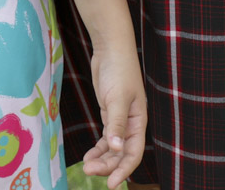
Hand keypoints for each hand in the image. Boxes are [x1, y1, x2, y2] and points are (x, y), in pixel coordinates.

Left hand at [80, 43, 146, 187]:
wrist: (111, 48)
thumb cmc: (118, 70)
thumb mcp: (117, 97)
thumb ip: (116, 124)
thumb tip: (117, 149)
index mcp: (138, 122)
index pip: (133, 153)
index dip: (124, 170)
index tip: (112, 184)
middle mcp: (131, 124)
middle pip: (121, 154)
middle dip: (107, 166)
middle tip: (89, 172)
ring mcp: (119, 120)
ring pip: (112, 148)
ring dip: (101, 159)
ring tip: (86, 167)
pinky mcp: (108, 113)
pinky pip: (105, 138)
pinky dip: (97, 148)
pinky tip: (88, 156)